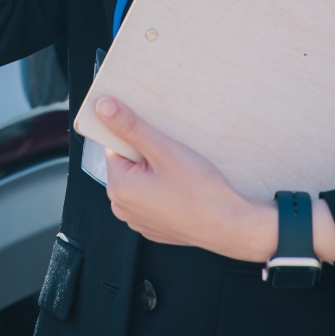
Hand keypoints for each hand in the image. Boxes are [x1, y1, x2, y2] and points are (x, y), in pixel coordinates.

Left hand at [96, 97, 334, 264]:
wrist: (231, 226)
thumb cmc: (200, 191)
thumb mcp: (164, 150)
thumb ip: (130, 127)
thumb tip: (103, 107)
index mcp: (118, 188)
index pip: (116, 148)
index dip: (138, 139)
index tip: (158, 139)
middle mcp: (123, 209)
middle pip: (129, 166)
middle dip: (148, 157)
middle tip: (174, 156)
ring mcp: (140, 221)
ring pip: (143, 183)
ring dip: (158, 173)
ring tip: (183, 172)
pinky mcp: (157, 228)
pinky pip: (155, 200)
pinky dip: (166, 191)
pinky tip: (186, 189)